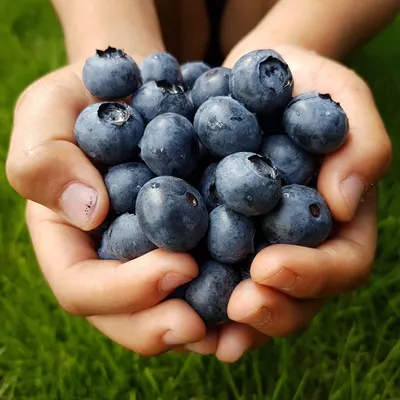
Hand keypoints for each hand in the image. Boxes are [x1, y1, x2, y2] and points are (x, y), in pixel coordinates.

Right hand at [6, 61, 215, 355]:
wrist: (141, 88)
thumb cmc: (90, 96)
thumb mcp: (49, 110)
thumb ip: (45, 160)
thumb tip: (88, 213)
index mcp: (70, 239)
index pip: (82, 287)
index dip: (125, 291)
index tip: (179, 267)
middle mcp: (111, 260)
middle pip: (127, 318)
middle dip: (162, 326)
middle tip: (204, 324)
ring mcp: (152, 257)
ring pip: (170, 312)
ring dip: (205, 328)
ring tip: (241, 322)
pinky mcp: (191, 244)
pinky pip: (210, 283)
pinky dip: (232, 296)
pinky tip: (262, 291)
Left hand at [208, 44, 390, 360]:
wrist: (250, 79)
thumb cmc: (301, 84)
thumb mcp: (341, 95)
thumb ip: (360, 144)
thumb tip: (343, 204)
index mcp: (337, 222)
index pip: (341, 265)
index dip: (310, 276)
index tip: (269, 267)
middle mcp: (299, 245)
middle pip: (298, 298)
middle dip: (272, 310)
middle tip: (239, 307)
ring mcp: (258, 247)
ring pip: (255, 301)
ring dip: (232, 323)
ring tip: (202, 330)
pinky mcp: (219, 238)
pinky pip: (212, 278)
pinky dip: (195, 300)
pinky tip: (170, 305)